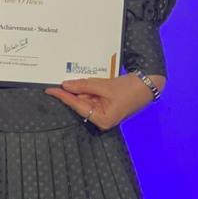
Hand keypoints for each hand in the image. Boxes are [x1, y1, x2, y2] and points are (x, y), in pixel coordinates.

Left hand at [45, 72, 165, 130]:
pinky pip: (92, 96)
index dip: (63, 97)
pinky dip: (90, 88)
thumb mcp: (104, 86)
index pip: (77, 105)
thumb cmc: (130, 89)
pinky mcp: (105, 105)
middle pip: (80, 102)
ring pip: (85, 97)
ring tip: (96, 81)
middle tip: (67, 78)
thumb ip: (84, 85)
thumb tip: (66, 85)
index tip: (49, 90)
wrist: (148, 85)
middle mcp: (101, 119)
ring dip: (84, 88)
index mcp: (102, 119)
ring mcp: (103, 112)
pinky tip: (94, 82)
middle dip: (75, 90)